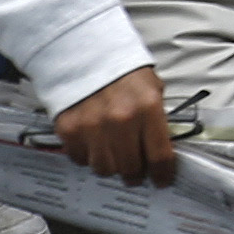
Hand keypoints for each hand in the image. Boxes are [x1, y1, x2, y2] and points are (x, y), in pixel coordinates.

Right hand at [55, 60, 174, 184]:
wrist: (86, 53)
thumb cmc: (123, 72)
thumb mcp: (152, 89)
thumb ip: (157, 120)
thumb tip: (161, 150)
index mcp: (148, 108)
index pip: (159, 156)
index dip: (163, 174)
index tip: (163, 180)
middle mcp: (121, 120)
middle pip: (130, 169)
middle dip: (135, 174)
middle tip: (136, 171)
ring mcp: (93, 127)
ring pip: (104, 169)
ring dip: (111, 166)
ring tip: (113, 154)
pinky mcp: (70, 130)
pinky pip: (81, 159)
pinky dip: (88, 156)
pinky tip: (93, 142)